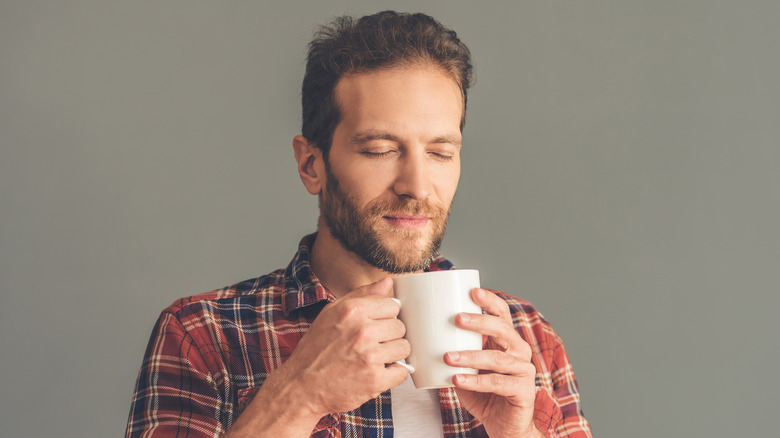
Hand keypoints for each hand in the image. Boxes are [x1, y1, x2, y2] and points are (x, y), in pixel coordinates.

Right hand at [278, 277, 410, 415]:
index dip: (385, 316)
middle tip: (371, 344)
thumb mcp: (332, 313)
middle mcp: (362, 331)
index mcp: (352, 311)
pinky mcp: (375, 380)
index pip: (393, 305)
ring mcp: (370, 356)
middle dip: (389, 336)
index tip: (376, 325)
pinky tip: (376, 372)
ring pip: (404, 347)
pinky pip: (402, 372)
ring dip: (392, 355)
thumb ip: (362, 295)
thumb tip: (387, 282)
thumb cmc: (315, 350)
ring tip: (372, 358)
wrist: (301, 387)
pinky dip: (393, 374)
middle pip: (400, 326)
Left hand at [444, 288, 541, 437]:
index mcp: (506, 341)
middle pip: (502, 330)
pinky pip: (498, 383)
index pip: (502, 314)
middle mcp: (519, 351)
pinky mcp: (523, 391)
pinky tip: (458, 380)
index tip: (472, 291)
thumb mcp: (466, 369)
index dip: (490, 301)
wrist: (504, 426)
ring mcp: (523, 371)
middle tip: (457, 318)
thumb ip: (454, 352)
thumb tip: (421, 336)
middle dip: (480, 322)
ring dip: (470, 356)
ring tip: (447, 356)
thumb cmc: (484, 394)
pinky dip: (476, 381)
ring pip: (497, 358)